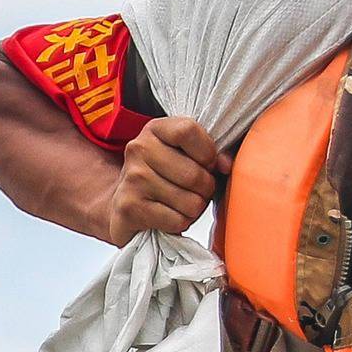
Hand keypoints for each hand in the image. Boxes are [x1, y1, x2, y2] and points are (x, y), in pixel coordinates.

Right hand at [101, 116, 225, 242]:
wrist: (124, 206)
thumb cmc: (163, 179)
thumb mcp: (184, 155)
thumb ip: (211, 153)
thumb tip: (227, 165)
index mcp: (154, 129)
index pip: (187, 130)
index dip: (207, 152)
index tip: (207, 163)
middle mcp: (138, 149)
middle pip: (194, 173)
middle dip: (205, 189)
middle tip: (196, 191)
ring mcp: (132, 179)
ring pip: (190, 201)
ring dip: (194, 208)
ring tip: (181, 204)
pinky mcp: (129, 207)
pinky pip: (177, 220)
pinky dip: (180, 223)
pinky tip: (169, 217)